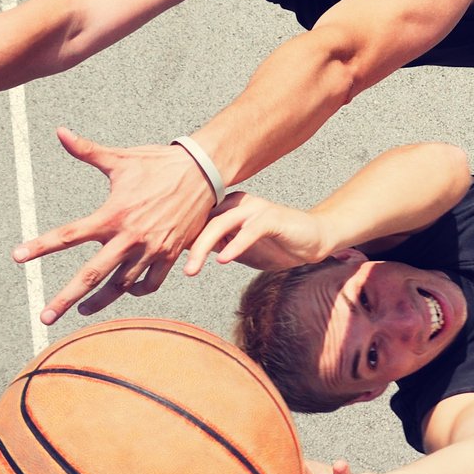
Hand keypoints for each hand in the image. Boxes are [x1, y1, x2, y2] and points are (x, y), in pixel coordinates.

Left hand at [15, 127, 218, 324]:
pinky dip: (136, 290)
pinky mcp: (171, 255)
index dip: (40, 246)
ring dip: (99, 300)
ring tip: (82, 311)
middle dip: (65, 298)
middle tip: (44, 317)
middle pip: (91, 275)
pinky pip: (150, 283)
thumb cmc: (159, 164)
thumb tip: (60, 132)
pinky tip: (126, 291)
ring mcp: (152, 249)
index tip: (17, 257)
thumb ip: (87, 150)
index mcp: (113, 214)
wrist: (203, 172)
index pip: (68, 235)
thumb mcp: (121, 158)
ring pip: (120, 285)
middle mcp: (130, 237)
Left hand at [182, 192, 330, 275]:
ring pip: (222, 223)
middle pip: (204, 221)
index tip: (161, 262)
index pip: (196, 222)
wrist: (313, 240)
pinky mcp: (273, 218)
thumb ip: (215, 246)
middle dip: (187, 246)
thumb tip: (183, 253)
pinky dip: (236, 244)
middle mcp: (238, 203)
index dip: (178, 240)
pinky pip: (250, 230)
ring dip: (204, 246)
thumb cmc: (275, 244)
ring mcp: (256, 208)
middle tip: (176, 269)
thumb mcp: (237, 249)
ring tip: (193, 269)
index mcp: (227, 208)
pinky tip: (225, 259)